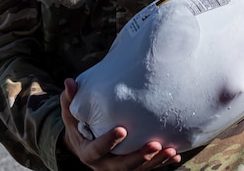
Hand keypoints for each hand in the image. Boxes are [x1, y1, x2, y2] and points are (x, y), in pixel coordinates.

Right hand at [59, 78, 181, 169]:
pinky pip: (147, 170)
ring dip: (155, 162)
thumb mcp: (71, 115)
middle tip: (155, 144)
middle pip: (122, 166)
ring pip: (138, 170)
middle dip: (139, 156)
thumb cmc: (79, 126)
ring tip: (170, 150)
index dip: (109, 141)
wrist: (85, 145)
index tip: (123, 129)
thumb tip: (68, 81)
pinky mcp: (131, 169)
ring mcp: (118, 169)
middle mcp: (104, 166)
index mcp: (88, 153)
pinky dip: (161, 164)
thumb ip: (70, 100)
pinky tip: (175, 156)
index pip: (98, 149)